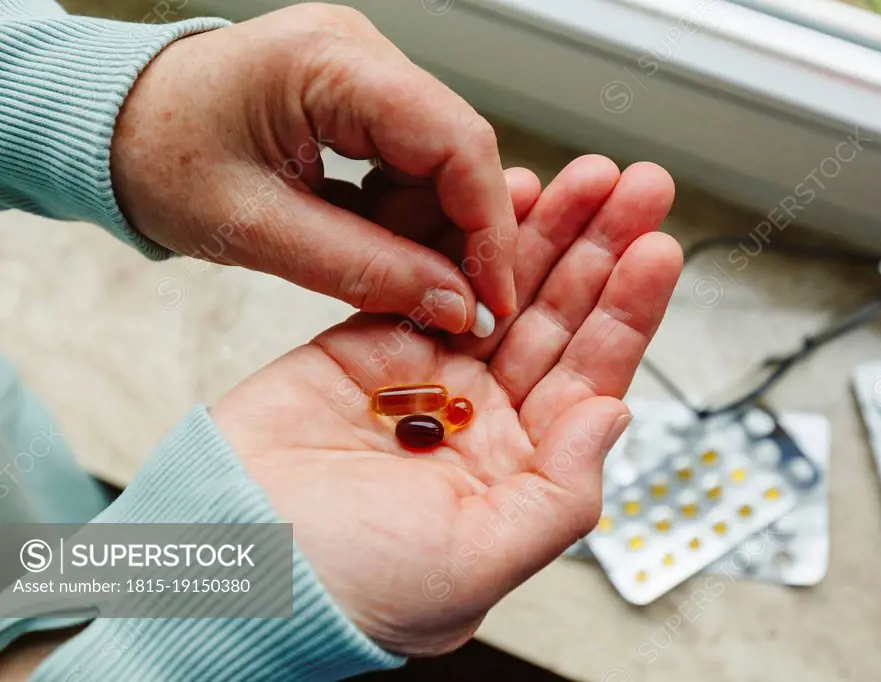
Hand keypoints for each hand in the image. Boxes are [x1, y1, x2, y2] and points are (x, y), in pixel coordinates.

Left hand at [111, 3, 516, 332]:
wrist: (109, 125)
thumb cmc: (157, 159)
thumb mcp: (257, 231)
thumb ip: (365, 271)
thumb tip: (457, 307)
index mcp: (331, 62)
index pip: (455, 141)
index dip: (487, 227)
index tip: (491, 298)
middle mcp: (361, 51)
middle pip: (457, 151)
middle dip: (458, 234)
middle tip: (447, 304)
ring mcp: (364, 70)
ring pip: (440, 162)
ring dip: (424, 228)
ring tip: (376, 266)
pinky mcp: (359, 96)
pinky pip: (411, 161)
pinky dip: (401, 213)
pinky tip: (367, 239)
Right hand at [210, 157, 681, 655]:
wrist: (233, 562)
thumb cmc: (348, 587)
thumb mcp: (477, 563)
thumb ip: (559, 493)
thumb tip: (614, 415)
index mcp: (514, 470)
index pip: (589, 377)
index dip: (627, 312)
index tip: (656, 250)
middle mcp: (478, 418)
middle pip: (555, 320)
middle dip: (599, 252)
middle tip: (638, 189)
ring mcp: (425, 377)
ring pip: (500, 288)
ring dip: (543, 232)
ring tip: (586, 178)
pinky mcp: (368, 345)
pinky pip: (427, 278)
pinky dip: (461, 237)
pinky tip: (500, 197)